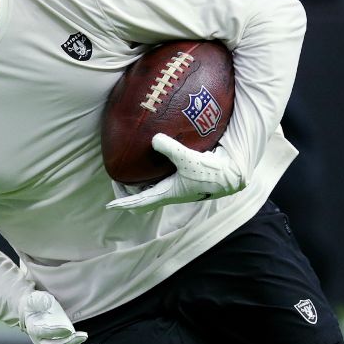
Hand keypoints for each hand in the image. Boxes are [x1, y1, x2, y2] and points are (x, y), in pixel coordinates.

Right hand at [19, 291, 104, 343]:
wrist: (39, 314)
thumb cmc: (38, 304)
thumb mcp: (36, 298)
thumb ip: (40, 299)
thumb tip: (47, 303)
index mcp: (35, 329)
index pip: (43, 333)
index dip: (55, 332)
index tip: (69, 329)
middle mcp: (43, 343)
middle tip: (85, 335)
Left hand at [106, 133, 245, 212]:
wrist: (234, 174)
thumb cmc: (212, 171)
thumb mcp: (190, 159)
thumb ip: (171, 149)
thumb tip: (153, 139)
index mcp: (168, 193)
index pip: (140, 203)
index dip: (124, 203)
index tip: (110, 204)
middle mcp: (171, 192)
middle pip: (142, 198)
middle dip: (128, 191)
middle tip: (118, 178)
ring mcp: (177, 186)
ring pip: (151, 189)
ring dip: (139, 184)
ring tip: (129, 170)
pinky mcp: (184, 178)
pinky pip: (161, 179)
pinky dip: (152, 174)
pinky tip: (151, 160)